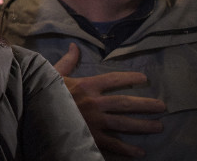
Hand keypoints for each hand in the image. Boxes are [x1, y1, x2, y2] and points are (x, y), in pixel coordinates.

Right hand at [54, 43, 165, 157]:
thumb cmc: (44, 92)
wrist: (34, 112)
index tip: (144, 79)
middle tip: (162, 107)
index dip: (130, 77)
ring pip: (124, 123)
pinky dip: (127, 149)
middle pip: (126, 103)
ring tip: (158, 127)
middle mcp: (95, 103)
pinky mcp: (91, 137)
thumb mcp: (54, 73)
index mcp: (87, 85)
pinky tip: (140, 152)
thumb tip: (74, 46)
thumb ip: (68, 61)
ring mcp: (95, 121)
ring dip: (143, 126)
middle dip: (146, 105)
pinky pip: (113, 144)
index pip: (115, 79)